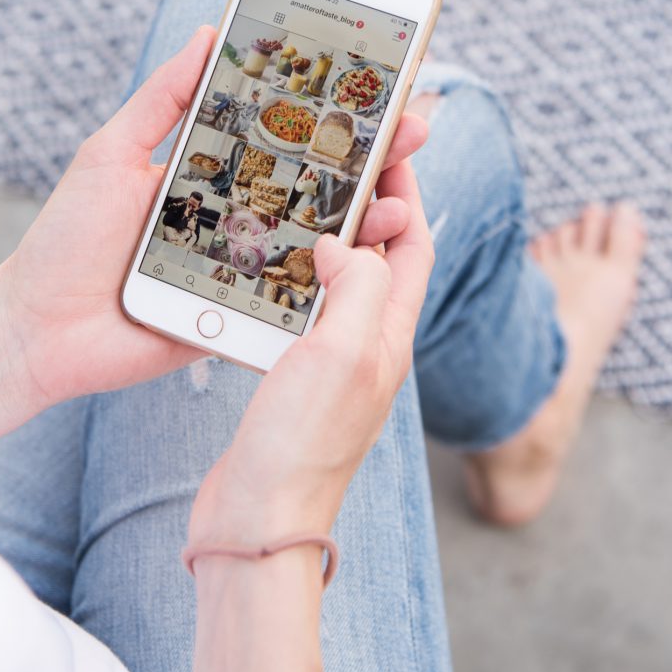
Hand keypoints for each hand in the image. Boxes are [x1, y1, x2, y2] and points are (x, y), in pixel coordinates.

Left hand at [0, 25, 430, 410]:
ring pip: (317, 245)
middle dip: (368, 160)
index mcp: (209, 173)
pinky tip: (364, 266)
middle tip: (412, 132)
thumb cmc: (66, 239)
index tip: (374, 84)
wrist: (38, 330)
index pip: (280, 135)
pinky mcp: (237, 317)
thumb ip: (162, 101)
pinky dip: (332, 287)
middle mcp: (234, 217)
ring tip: (395, 203)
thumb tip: (207, 34)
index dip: (327, 113)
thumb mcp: (111, 155)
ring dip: (365, 223)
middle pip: (315, 186)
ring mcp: (241, 268)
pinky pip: (292, 302)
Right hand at [188, 158, 434, 545]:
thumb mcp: (343, 351)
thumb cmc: (303, 444)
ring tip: (298, 201)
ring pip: (339, 284)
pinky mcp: (295, 383)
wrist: (258, 522)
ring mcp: (332, 367)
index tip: (387, 149)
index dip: (405, 195)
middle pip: (380, 260)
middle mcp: (369, 349)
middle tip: (338, 163)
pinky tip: (264, 268)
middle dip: (367, 208)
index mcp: (390, 336)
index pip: (413, 247)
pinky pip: (303, 313)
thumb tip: (343, 243)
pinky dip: (291, 278)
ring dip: (326, 239)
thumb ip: (356, 286)